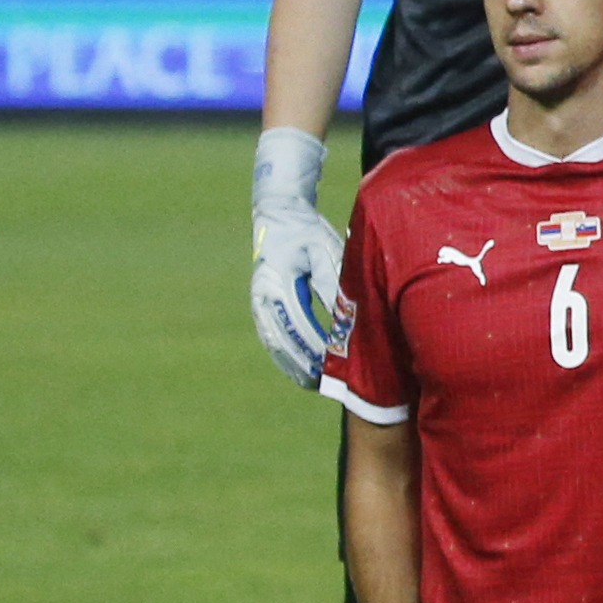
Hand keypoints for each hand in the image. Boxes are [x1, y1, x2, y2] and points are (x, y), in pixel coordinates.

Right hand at [249, 127, 344, 388]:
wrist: (280, 217)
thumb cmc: (307, 234)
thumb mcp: (324, 252)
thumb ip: (330, 283)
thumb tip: (343, 315)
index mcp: (276, 283)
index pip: (298, 324)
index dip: (318, 347)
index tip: (336, 364)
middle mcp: (263, 297)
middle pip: (282, 341)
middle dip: (305, 364)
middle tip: (329, 385)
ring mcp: (259, 303)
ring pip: (275, 344)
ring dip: (294, 366)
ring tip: (317, 386)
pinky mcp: (263, 307)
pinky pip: (272, 339)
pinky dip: (286, 358)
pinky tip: (303, 373)